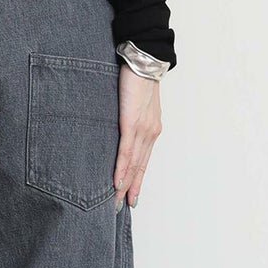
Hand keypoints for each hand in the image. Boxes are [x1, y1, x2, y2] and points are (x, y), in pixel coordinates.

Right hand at [113, 66, 162, 209]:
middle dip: (131, 188)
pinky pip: (127, 151)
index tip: (131, 196)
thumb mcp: (135, 102)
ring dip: (125, 184)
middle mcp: (150, 132)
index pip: (143, 160)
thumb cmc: (137, 78)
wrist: (144, 59)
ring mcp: (143, 129)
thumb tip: (119, 128)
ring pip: (134, 164)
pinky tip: (117, 182)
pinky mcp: (132, 123)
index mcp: (151, 129)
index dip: (137, 179)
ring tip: (116, 200)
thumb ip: (130, 118)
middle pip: (140, 167)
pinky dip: (122, 169)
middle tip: (121, 207)